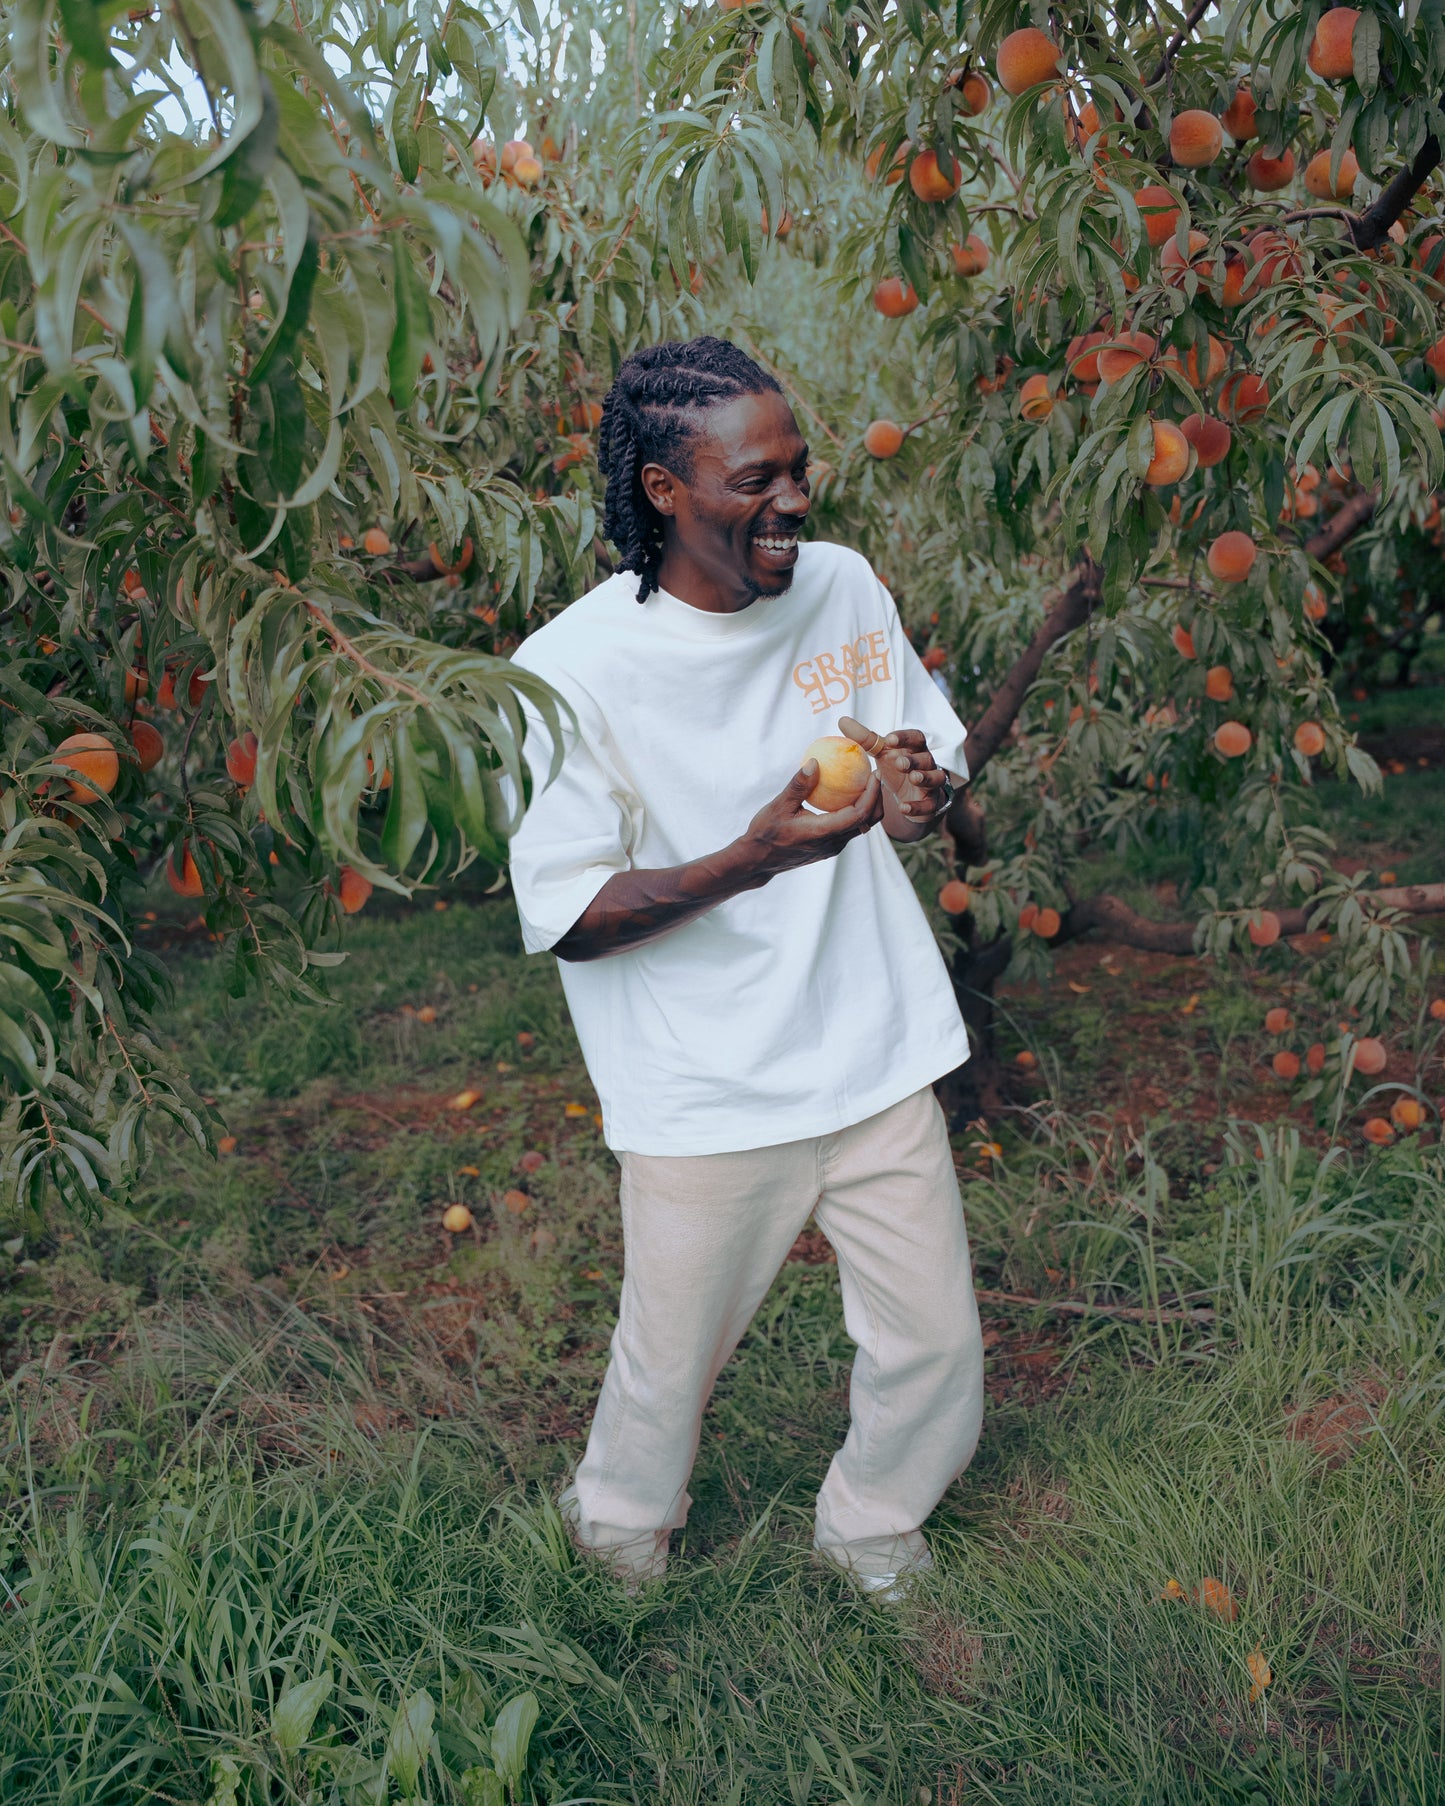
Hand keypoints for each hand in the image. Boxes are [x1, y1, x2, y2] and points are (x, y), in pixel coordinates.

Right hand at [730, 760, 884, 885]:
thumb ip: (799, 786)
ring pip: (861, 827)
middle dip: (877, 798)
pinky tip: (850, 796)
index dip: (872, 794)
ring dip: (869, 806)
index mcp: (822, 833)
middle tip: (876, 774)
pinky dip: (857, 812)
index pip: (858, 814)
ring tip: (867, 783)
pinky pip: (851, 829)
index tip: (875, 774)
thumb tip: (815, 762)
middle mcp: (833, 843)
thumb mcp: (779, 806)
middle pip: (868, 822)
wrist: (758, 860)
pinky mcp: (829, 847)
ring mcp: (832, 848)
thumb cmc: (765, 832)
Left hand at [839, 717, 951, 820]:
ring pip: (935, 778)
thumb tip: (842, 720)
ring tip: (913, 778)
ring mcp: (932, 783)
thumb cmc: (896, 768)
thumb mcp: (882, 754)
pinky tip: (904, 807)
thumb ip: (866, 739)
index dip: (905, 738)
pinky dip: (918, 806)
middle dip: (914, 760)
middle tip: (900, 762)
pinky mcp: (932, 802)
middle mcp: (927, 764)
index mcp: (915, 749)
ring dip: (924, 777)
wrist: (910, 796)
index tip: (890, 739)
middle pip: (926, 758)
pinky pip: (929, 804)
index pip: (916, 737)